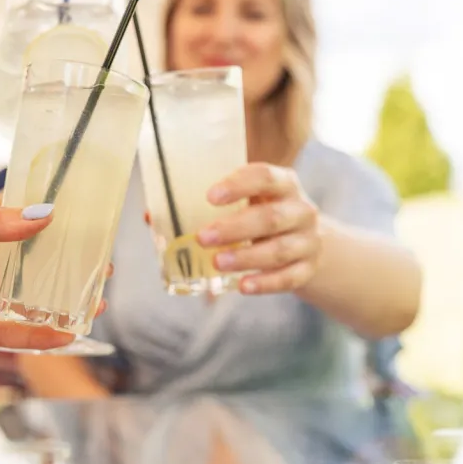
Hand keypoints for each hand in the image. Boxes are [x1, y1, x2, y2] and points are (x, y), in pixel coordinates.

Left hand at [0, 199, 97, 350]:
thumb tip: (44, 215)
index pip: (24, 226)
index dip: (55, 224)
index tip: (88, 221)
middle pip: (34, 268)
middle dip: (67, 269)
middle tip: (101, 268)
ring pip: (29, 303)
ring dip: (61, 304)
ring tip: (96, 303)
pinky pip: (10, 334)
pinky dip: (39, 336)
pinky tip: (67, 333)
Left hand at [196, 163, 320, 294]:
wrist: (306, 240)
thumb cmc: (263, 213)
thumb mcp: (249, 200)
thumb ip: (212, 204)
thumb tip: (154, 216)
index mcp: (284, 184)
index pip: (265, 177)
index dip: (238, 185)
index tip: (210, 196)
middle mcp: (301, 210)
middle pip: (270, 218)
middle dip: (234, 228)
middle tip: (202, 237)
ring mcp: (308, 241)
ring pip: (278, 250)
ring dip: (246, 258)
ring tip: (217, 262)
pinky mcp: (308, 268)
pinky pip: (288, 278)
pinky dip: (264, 283)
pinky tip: (242, 286)